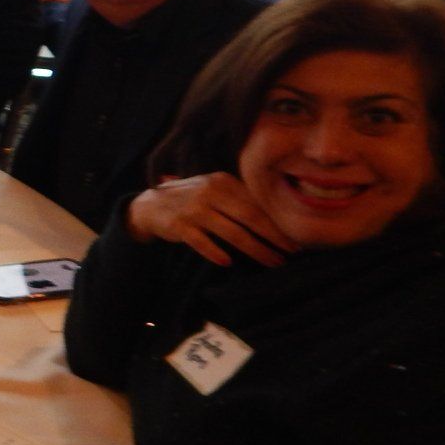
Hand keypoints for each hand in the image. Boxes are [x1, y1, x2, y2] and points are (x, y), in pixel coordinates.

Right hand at [126, 172, 294, 267]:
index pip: (256, 205)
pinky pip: (202, 242)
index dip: (277, 224)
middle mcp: (210, 192)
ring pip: (232, 233)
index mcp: (223, 182)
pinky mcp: (178, 225)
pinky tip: (228, 263)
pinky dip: (215, 252)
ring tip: (272, 262)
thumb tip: (276, 221)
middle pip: (250, 218)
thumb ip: (238, 200)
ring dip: (256, 250)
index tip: (293, 240)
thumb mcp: (213, 191)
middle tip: (291, 253)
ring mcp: (194, 209)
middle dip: (274, 237)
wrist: (150, 205)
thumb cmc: (191, 200)